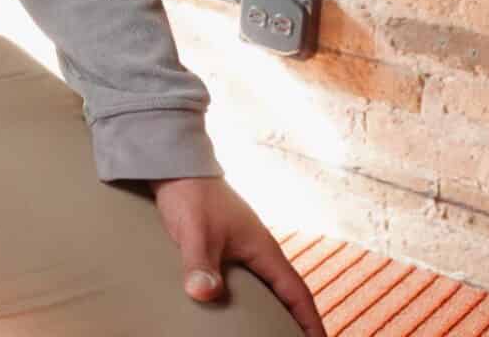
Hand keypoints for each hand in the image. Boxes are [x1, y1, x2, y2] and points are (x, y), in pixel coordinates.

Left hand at [152, 176, 324, 336]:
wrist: (177, 167)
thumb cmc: (191, 197)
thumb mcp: (196, 233)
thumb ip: (200, 264)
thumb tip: (204, 294)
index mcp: (265, 251)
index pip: (298, 294)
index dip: (311, 322)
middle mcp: (260, 253)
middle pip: (288, 295)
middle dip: (297, 322)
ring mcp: (245, 249)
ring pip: (269, 288)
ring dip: (277, 311)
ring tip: (276, 333)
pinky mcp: (227, 247)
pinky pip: (250, 281)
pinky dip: (254, 300)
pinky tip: (241, 310)